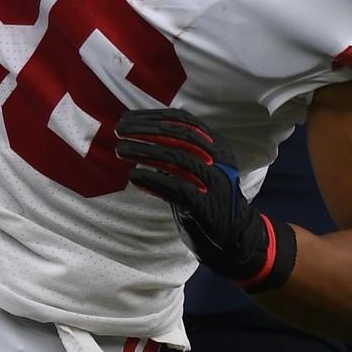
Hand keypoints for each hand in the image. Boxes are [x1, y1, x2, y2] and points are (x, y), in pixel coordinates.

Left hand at [114, 107, 296, 290]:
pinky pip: (177, 188)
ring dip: (145, 152)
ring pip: (177, 158)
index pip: (184, 121)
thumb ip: (176, 149)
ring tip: (121, 150)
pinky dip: (154, 180)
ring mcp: (214, 181)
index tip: (127, 117)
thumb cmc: (205, 197)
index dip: (153, 116)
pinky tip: (134, 176)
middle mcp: (219, 159)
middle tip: (119, 130)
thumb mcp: (196, 167)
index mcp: (218, 145)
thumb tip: (137, 129)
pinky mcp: (206, 205)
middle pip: (179, 136)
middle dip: (146, 130)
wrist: (232, 236)